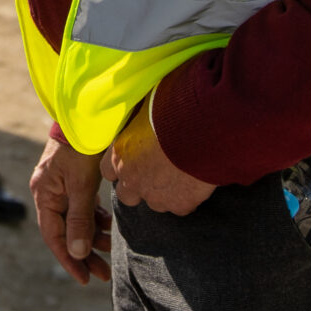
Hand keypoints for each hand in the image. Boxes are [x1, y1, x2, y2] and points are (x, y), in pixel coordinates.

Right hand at [30, 133, 114, 284]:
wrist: (89, 115)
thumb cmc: (82, 147)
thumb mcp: (81, 186)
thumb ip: (79, 219)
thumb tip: (77, 253)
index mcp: (44, 194)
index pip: (54, 237)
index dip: (69, 260)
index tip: (85, 278)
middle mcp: (50, 193)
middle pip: (66, 232)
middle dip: (85, 254)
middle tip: (104, 274)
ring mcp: (63, 187)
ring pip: (77, 221)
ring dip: (93, 237)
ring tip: (111, 250)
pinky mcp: (75, 181)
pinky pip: (84, 208)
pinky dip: (96, 219)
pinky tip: (109, 226)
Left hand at [101, 110, 216, 216]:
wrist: (202, 126)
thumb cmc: (173, 107)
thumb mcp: (147, 104)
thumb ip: (139, 116)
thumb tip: (141, 108)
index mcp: (120, 154)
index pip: (108, 171)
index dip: (120, 166)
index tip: (132, 160)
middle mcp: (132, 179)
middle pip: (127, 194)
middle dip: (138, 186)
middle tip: (156, 171)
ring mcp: (156, 195)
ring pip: (155, 203)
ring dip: (164, 192)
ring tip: (180, 174)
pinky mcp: (180, 204)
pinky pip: (181, 206)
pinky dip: (187, 197)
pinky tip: (197, 180)